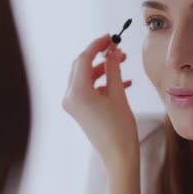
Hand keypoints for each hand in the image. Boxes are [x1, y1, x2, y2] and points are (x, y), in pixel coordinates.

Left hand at [62, 34, 138, 168]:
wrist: (118, 156)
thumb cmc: (120, 129)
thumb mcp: (118, 94)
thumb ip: (114, 69)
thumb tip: (112, 51)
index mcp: (77, 92)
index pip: (83, 58)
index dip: (97, 45)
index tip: (110, 37)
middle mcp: (70, 97)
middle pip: (81, 66)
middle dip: (99, 56)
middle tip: (117, 49)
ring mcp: (72, 104)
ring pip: (85, 76)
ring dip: (103, 68)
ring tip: (122, 63)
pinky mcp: (78, 110)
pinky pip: (88, 89)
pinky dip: (102, 82)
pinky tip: (122, 81)